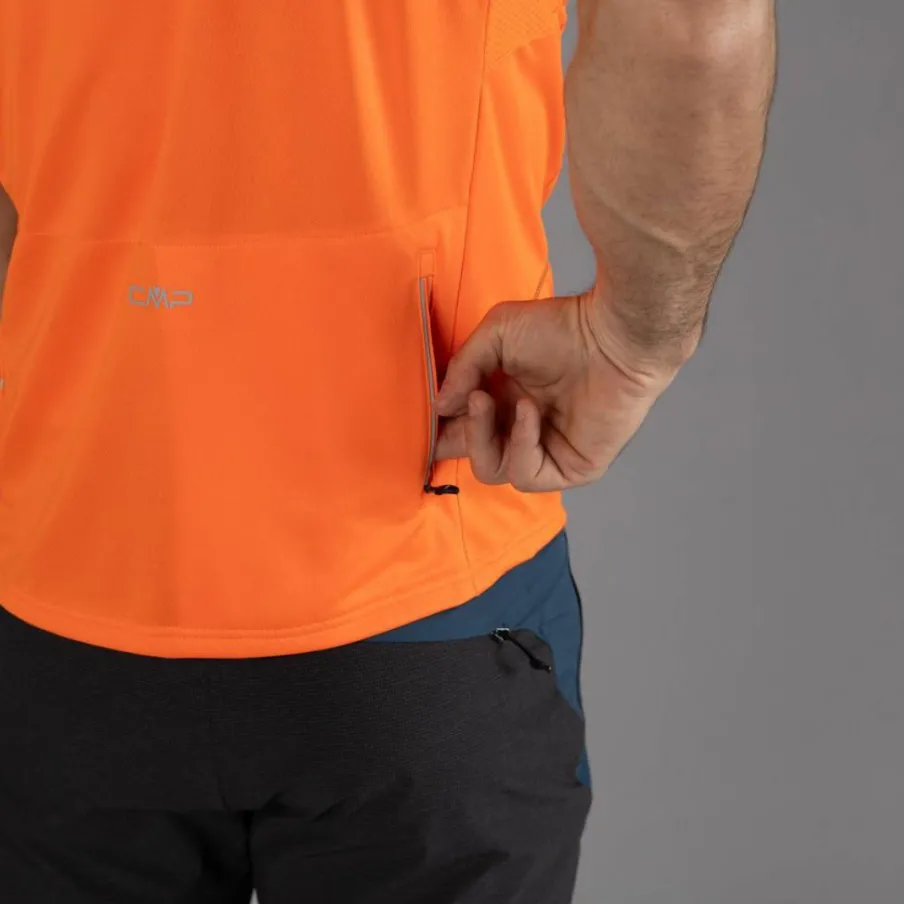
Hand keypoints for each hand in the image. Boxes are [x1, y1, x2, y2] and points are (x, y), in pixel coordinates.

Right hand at [433, 289, 679, 491]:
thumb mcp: (496, 335)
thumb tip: (439, 406)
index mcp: (503, 402)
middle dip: (460, 431)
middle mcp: (521, 429)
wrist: (614, 336)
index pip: (461, 430)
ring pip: (493, 470)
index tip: (426, 418)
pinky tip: (530, 412)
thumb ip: (463, 368)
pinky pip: (527, 475)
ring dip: (485, 437)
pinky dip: (521, 445)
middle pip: (471, 454)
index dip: (440, 428)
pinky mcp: (570, 469)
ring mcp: (545, 451)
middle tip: (468, 399)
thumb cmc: (562, 328)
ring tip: (492, 400)